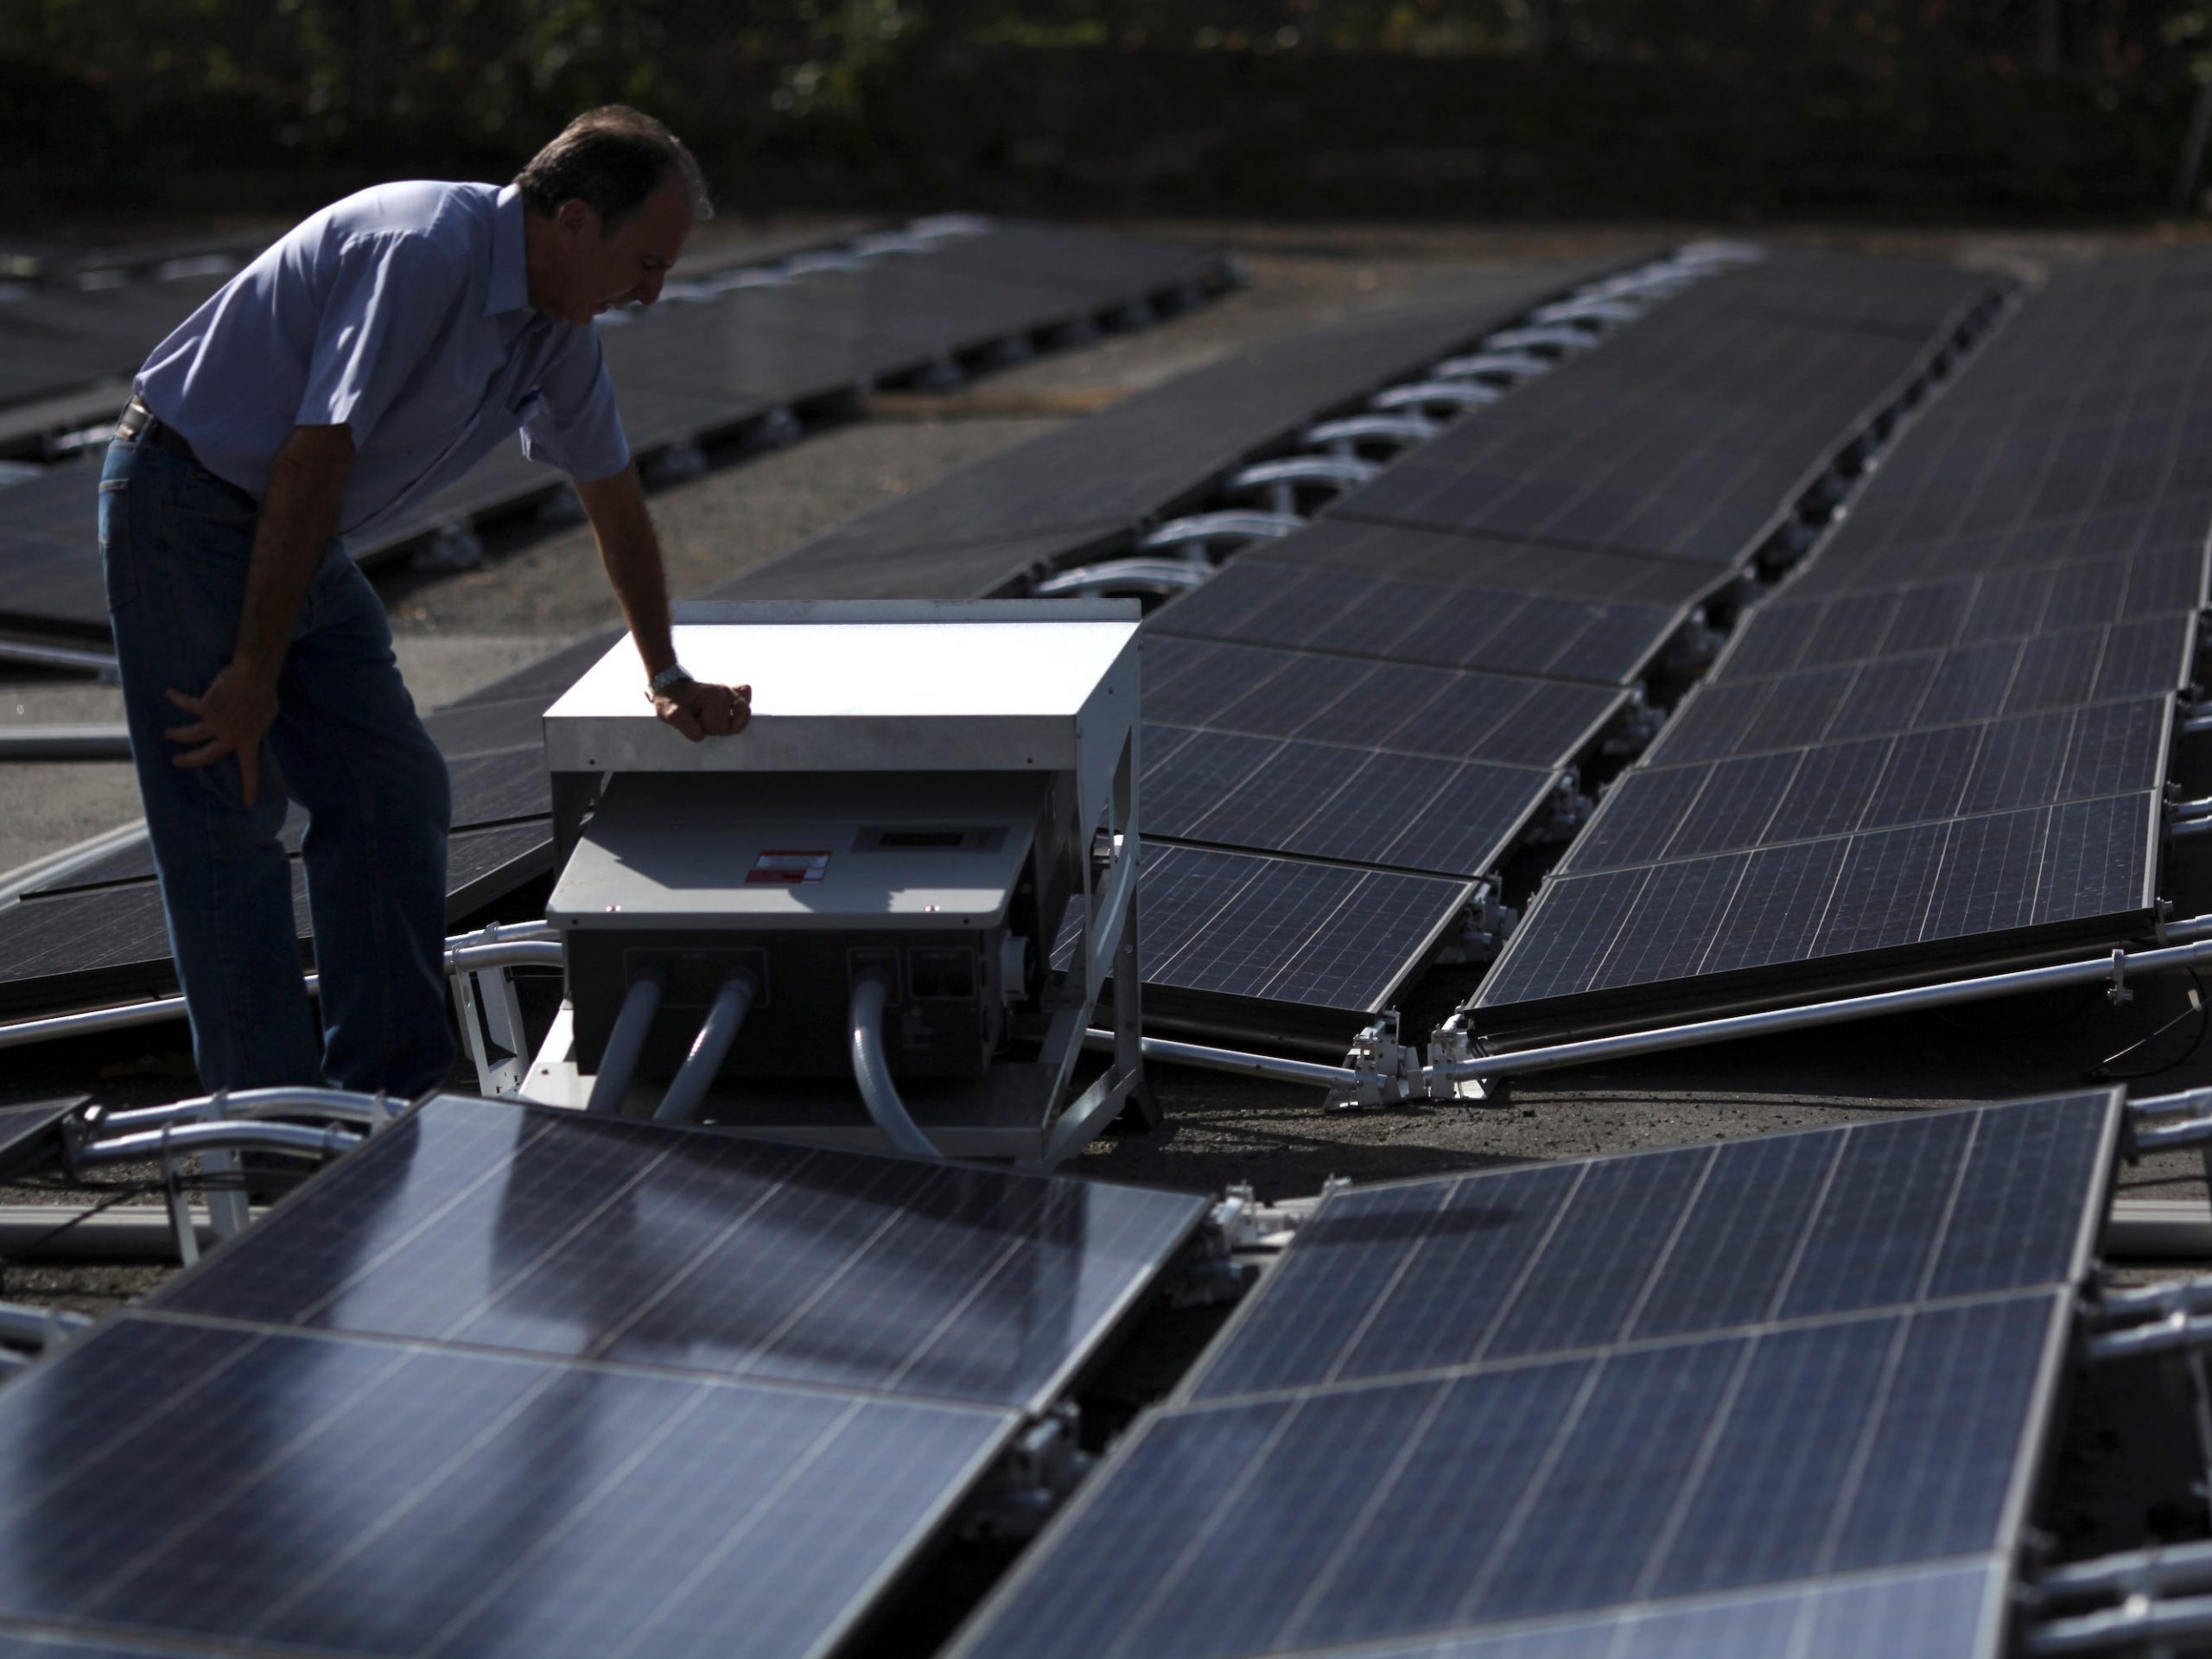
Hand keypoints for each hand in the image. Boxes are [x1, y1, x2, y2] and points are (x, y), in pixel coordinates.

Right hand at [165, 662, 280, 803]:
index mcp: (248, 740)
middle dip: (190, 760)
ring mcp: (216, 723)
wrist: (254, 676)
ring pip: (190, 735)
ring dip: (178, 734)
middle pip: (206, 755)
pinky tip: (170, 694)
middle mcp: (230, 736)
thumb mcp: (267, 717)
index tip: (248, 803)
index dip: (250, 787)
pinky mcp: (205, 707)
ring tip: (168, 733)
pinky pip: (187, 704)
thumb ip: (257, 726)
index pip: (250, 769)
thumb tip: (253, 727)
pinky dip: (178, 698)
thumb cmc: (264, 694)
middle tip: (176, 761)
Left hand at [653, 679, 750, 740]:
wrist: (670, 688)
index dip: (704, 728)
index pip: (717, 728)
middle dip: (714, 727)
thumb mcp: (670, 714)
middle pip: (731, 727)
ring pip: (739, 722)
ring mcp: (731, 693)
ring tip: (708, 716)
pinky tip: (729, 713)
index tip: (692, 718)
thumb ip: (686, 726)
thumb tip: (701, 737)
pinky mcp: (733, 696)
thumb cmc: (670, 702)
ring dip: (724, 724)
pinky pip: (745, 708)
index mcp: (715, 696)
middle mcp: (727, 692)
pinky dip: (739, 715)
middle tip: (698, 716)